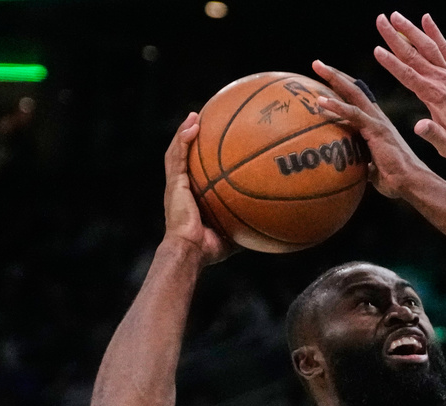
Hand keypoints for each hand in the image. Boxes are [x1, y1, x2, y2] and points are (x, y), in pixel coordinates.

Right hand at [163, 113, 238, 264]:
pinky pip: (177, 156)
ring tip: (195, 116)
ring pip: (177, 152)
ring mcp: (176, 185)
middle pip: (184, 157)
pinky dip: (183, 139)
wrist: (191, 251)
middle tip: (202, 122)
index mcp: (192, 197)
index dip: (200, 157)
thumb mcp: (234, 233)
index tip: (211, 144)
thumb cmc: (210, 248)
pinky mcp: (174, 183)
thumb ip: (247, 224)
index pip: (194, 172)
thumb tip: (271, 223)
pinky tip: (193, 126)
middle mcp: (182, 188)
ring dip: (184, 132)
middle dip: (191, 138)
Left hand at [310, 60, 431, 199]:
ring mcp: (377, 121)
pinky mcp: (376, 129)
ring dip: (334, 78)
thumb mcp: (372, 169)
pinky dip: (337, 105)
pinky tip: (320, 100)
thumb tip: (348, 171)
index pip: (357, 99)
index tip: (325, 78)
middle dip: (335, 75)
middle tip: (317, 63)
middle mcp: (377, 118)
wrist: (411, 183)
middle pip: (354, 89)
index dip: (342, 87)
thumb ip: (361, 164)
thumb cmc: (394, 180)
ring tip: (317, 66)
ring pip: (353, 93)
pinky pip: (353, 113)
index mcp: (376, 124)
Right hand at [374, 12, 445, 157]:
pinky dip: (434, 32)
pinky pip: (443, 48)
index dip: (392, 63)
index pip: (409, 76)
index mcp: (434, 96)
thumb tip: (418, 127)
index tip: (377, 50)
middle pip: (414, 55)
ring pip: (427, 46)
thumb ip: (433, 134)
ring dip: (411, 30)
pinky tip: (425, 18)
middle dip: (395, 37)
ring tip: (395, 15)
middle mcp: (441, 80)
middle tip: (379, 19)